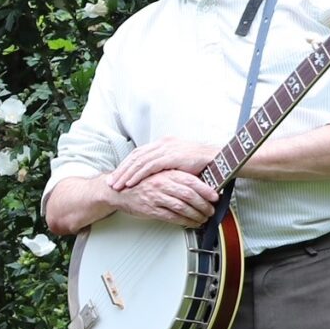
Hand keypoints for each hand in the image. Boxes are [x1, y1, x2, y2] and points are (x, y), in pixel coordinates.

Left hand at [106, 137, 220, 192]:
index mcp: (163, 143)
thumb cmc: (201, 164)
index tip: (117, 176)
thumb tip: (155, 176)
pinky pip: (149, 166)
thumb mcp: (180, 163)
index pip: (139, 153)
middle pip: (136, 156)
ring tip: (117, 185)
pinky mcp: (171, 156)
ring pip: (139, 161)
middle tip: (111, 182)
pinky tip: (130, 183)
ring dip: (126, 174)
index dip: (126, 165)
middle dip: (121, 170)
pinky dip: (138, 175)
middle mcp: (163, 143)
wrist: (218, 159)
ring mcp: (167, 148)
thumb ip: (166, 165)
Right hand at [111, 169, 221, 225]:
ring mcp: (157, 197)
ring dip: (196, 215)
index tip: (215, 196)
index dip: (206, 190)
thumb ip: (177, 176)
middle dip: (203, 205)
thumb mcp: (160, 173)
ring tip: (203, 218)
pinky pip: (172, 217)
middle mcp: (163, 184)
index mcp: (167, 173)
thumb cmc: (141, 183)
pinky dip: (185, 221)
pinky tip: (191, 223)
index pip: (191, 181)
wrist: (118, 191)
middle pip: (189, 195)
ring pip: (182, 207)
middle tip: (211, 210)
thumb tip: (199, 183)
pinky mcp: (151, 209)